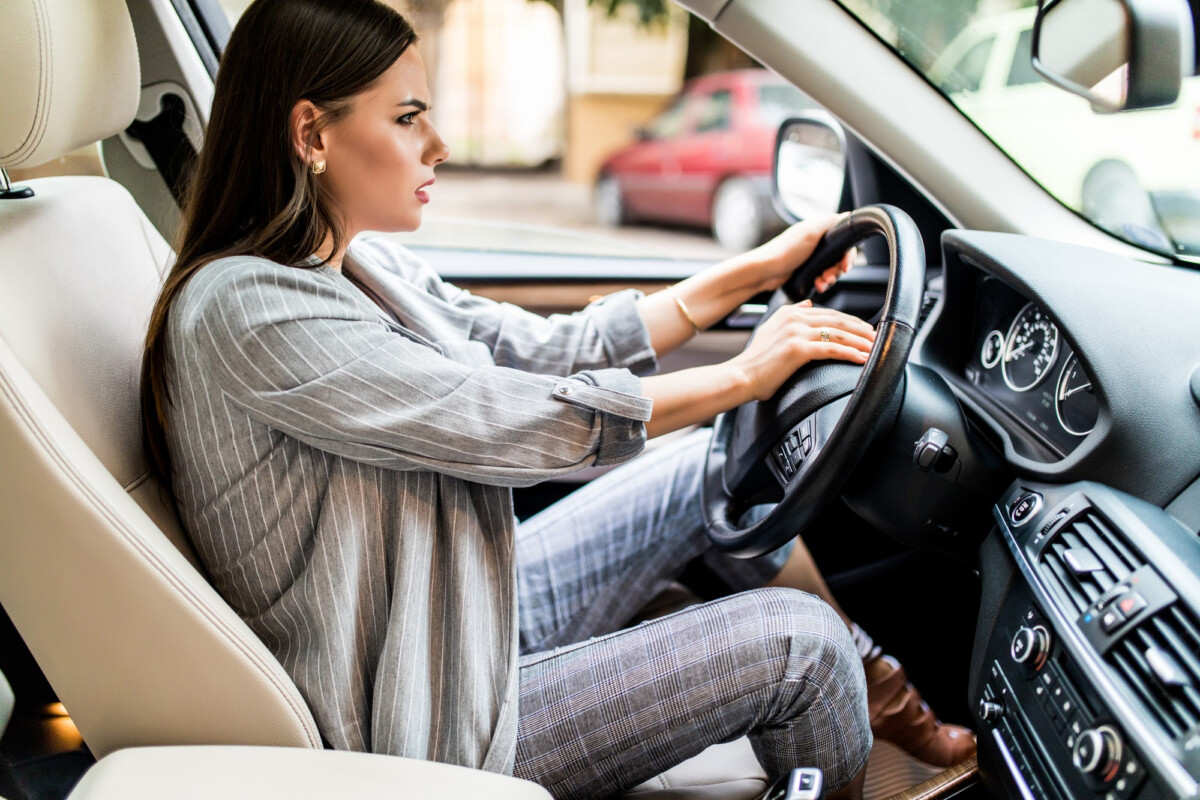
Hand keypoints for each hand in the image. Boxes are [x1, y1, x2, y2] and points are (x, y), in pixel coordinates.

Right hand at [729, 300, 875, 402]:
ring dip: (861, 341)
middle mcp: (795, 318)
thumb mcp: (770, 329)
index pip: (829, 313)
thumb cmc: (756, 360)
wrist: (742, 375)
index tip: (865, 329)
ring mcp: (796, 332)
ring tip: (875, 348)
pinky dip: (850, 353)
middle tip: (877, 337)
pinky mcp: (798, 349)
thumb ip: (790, 314)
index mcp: (790, 313)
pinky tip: (862, 358)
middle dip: (861, 329)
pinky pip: (832, 348)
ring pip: (838, 333)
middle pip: (838, 321)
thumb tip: (807, 305)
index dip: (850, 321)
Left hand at [749, 214, 856, 293]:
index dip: (848, 254)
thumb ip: (829, 222)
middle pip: (839, 256)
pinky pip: (822, 276)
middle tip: (830, 276)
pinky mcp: (806, 269)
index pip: (843, 240)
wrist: (765, 271)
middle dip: (838, 269)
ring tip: (822, 283)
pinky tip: (818, 286)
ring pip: (831, 268)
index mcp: (818, 229)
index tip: (845, 265)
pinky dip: (822, 282)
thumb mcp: (810, 232)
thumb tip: (847, 215)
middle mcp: (816, 241)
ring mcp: (811, 256)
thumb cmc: (785, 251)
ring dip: (830, 277)